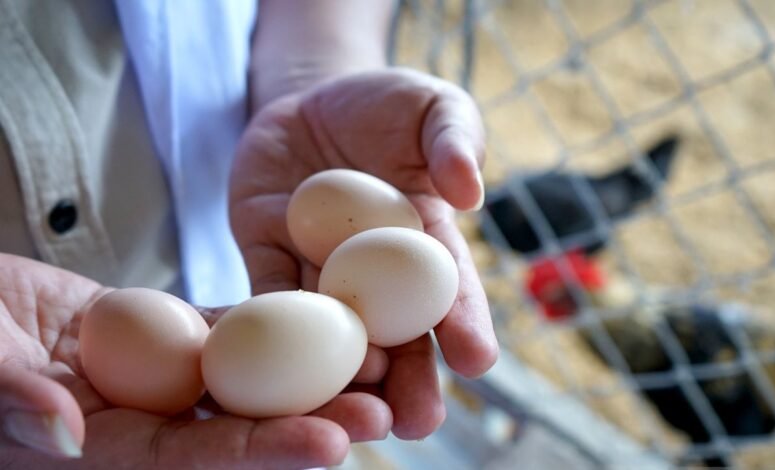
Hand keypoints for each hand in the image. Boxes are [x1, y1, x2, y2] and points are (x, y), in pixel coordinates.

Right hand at [0, 254, 389, 468]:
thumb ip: (13, 401)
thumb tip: (69, 433)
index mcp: (104, 450)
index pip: (196, 460)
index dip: (264, 453)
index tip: (330, 445)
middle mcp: (145, 422)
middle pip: (241, 426)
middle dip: (312, 420)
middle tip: (383, 409)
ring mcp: (160, 377)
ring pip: (246, 377)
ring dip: (309, 370)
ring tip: (375, 357)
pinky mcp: (166, 334)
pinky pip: (227, 328)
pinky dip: (273, 321)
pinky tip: (324, 309)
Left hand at [230, 68, 499, 438]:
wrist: (311, 102)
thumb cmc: (386, 106)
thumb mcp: (432, 105)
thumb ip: (455, 138)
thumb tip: (469, 190)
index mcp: (425, 243)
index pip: (449, 289)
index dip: (465, 324)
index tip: (478, 360)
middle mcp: (376, 273)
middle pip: (397, 336)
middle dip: (409, 381)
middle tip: (417, 423)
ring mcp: (319, 272)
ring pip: (331, 334)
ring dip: (340, 375)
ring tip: (351, 410)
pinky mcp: (267, 259)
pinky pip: (265, 297)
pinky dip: (269, 328)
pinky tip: (272, 367)